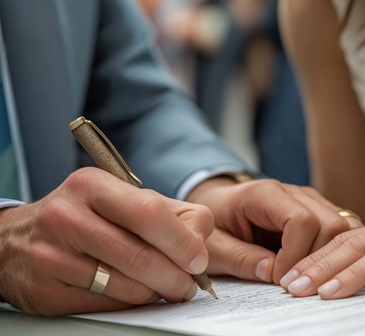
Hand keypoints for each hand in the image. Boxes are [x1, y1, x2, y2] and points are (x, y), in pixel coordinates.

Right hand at [0, 168, 212, 314]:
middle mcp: (67, 216)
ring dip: (156, 293)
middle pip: (141, 256)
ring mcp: (51, 255)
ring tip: (163, 287)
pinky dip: (130, 303)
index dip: (183, 242)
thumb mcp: (122, 199)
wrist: (16, 240)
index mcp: (92, 185)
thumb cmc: (85, 216)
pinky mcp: (45, 291)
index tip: (199, 261)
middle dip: (176, 277)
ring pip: (126, 286)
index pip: (150, 214)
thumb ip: (170, 212)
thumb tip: (201, 238)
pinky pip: (106, 305)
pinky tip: (134, 293)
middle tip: (189, 285)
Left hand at [186, 178, 363, 283]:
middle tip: (294, 285)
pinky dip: (333, 253)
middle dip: (317, 260)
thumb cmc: (214, 224)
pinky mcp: (319, 213)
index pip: (301, 220)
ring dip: (329, 258)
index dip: (295, 255)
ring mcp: (310, 201)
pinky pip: (340, 231)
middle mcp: (294, 192)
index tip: (279, 279)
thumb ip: (239, 258)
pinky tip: (315, 271)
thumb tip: (272, 272)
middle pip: (330, 223)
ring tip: (306, 280)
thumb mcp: (214, 245)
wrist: (218, 204)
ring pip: (343, 227)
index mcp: (264, 194)